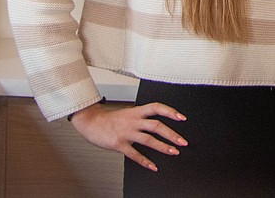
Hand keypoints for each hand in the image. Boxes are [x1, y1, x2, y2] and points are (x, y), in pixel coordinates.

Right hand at [69, 101, 187, 171]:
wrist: (91, 122)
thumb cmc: (110, 119)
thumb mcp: (128, 113)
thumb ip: (141, 117)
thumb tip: (157, 124)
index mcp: (136, 112)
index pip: (157, 107)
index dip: (170, 111)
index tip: (182, 118)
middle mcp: (133, 121)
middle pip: (156, 125)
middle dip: (172, 134)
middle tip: (183, 141)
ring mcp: (126, 133)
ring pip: (148, 139)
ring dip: (163, 147)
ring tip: (173, 152)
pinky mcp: (119, 144)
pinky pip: (135, 154)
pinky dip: (145, 161)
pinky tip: (153, 166)